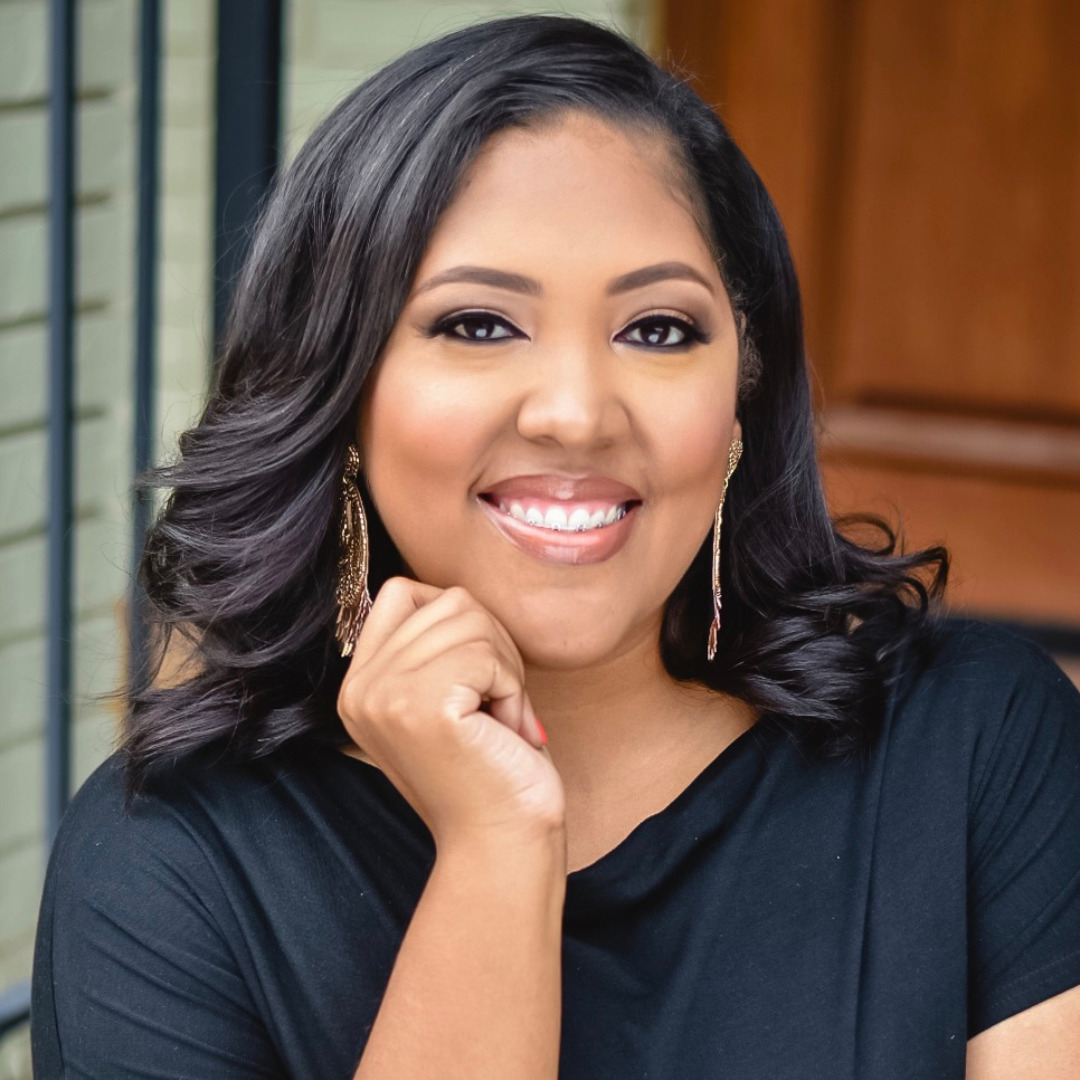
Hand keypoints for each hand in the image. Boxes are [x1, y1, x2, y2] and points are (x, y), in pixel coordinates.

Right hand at [336, 577, 565, 850]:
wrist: (502, 842)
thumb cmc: (489, 767)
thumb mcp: (443, 697)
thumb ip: (431, 646)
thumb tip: (457, 593)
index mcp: (358, 685)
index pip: (402, 591)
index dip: (458, 621)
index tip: (474, 679)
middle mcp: (359, 688)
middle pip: (447, 601)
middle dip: (493, 648)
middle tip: (496, 708)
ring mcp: (385, 696)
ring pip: (471, 620)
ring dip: (505, 669)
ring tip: (497, 722)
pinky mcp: (424, 706)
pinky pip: (487, 653)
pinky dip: (511, 689)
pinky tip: (502, 730)